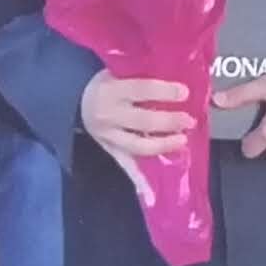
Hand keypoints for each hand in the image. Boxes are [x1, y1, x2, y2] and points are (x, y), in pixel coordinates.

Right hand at [80, 75, 192, 205]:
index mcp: (112, 89)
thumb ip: (143, 76)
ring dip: (162, 145)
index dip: (165, 92)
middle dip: (169, 121)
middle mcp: (109, 114)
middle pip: (143, 121)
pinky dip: (139, 180)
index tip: (185, 93)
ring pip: (138, 146)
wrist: (76, 99)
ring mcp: (108, 136)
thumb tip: (179, 78)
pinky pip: (126, 165)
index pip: (143, 89)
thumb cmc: (106, 82)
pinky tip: (152, 194)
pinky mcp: (109, 150)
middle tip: (189, 120)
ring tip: (181, 140)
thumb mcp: (118, 71)